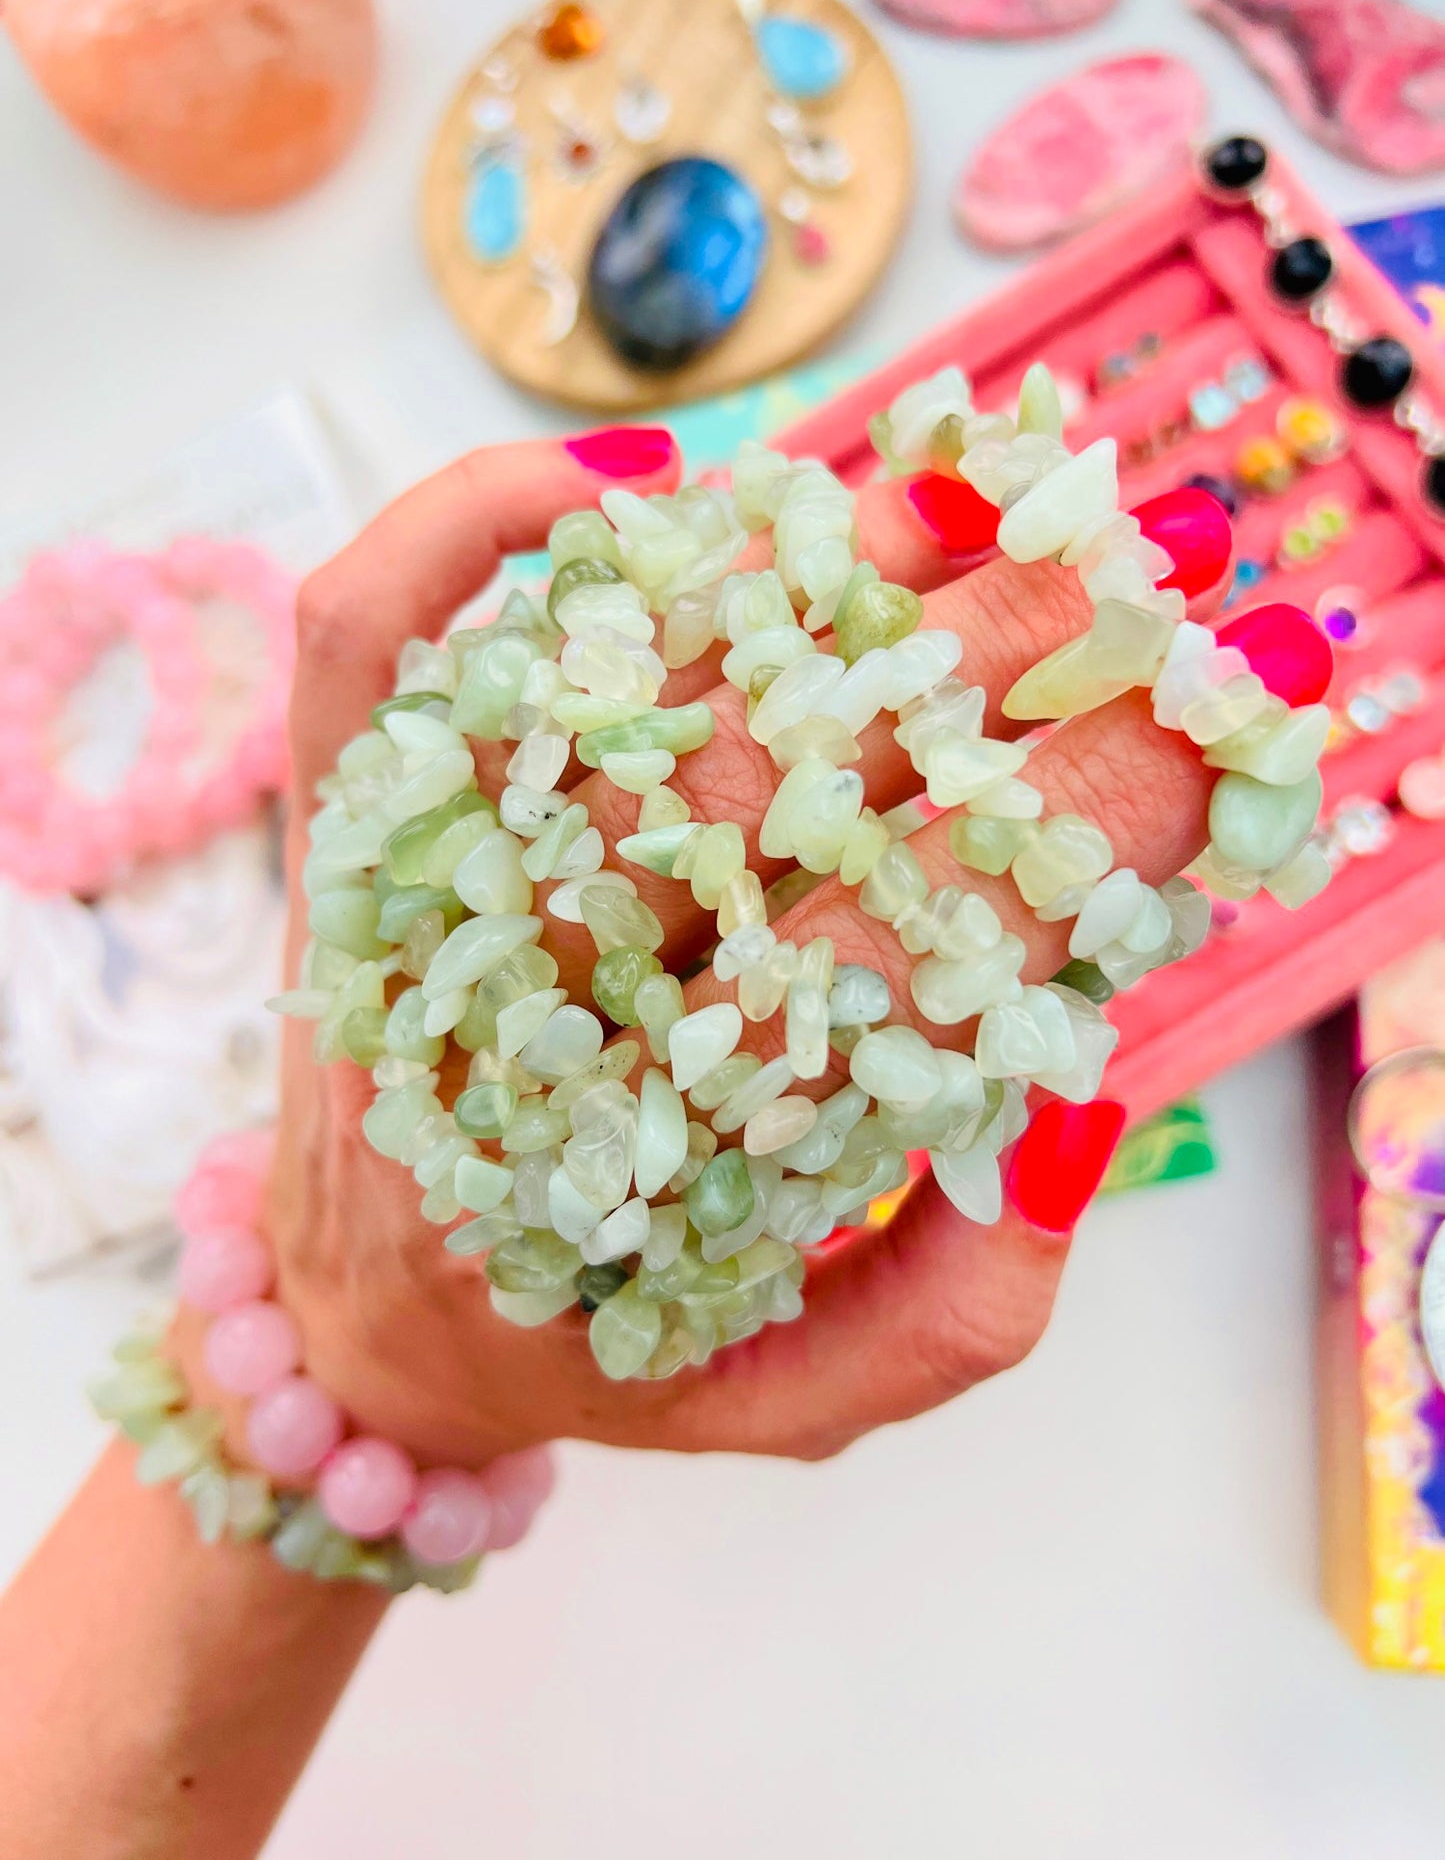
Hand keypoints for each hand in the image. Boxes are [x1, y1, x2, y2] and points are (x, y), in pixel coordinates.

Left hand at [233, 428, 1226, 1466]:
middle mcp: (525, 1022)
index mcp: (662, 1176)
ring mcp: (413, 905)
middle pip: (766, 783)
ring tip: (950, 508)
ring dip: (786, 573)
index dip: (1062, 823)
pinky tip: (617, 487)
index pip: (897, 956)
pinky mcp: (337, 833)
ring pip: (602, 686)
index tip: (1189, 727)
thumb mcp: (803, 1394)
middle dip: (969, 661)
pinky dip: (466, 523)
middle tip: (1117, 579)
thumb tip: (1076, 1101)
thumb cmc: (601, 1346)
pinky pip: (367, 641)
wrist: (365, 1329)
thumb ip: (960, 1305)